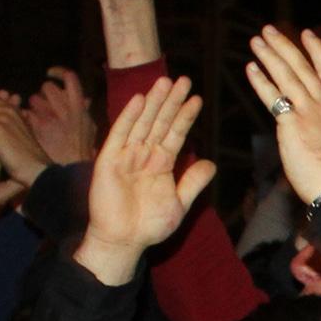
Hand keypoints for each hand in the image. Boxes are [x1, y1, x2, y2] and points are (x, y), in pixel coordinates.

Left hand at [24, 67, 99, 165]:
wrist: (66, 175)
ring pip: (33, 99)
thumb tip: (87, 99)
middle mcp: (65, 109)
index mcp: (80, 109)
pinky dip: (25, 118)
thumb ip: (85, 114)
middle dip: (43, 95)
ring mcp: (49, 117)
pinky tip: (25, 128)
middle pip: (48, 87)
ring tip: (35, 121)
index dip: (58, 72)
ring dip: (32, 107)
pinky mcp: (34, 127)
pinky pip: (24, 113)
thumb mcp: (89, 132)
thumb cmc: (79, 156)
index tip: (50, 73)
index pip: (70, 78)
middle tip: (43, 107)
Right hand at [76, 75, 215, 283]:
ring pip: (142, 123)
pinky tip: (139, 100)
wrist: (124, 242)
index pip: (175, 133)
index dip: (185, 116)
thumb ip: (193, 182)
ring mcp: (126, 156)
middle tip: (183, 79)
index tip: (197, 98)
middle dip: (171, 101)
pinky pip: (119, 135)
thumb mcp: (180, 203)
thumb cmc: (149, 225)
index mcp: (161, 163)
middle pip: (160, 122)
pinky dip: (128, 117)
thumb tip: (211, 163)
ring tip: (165, 81)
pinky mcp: (109, 161)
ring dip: (153, 102)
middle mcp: (144, 155)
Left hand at [241, 27, 320, 206]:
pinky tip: (251, 69)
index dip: (317, 50)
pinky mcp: (292, 122)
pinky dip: (261, 81)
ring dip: (270, 56)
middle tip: (269, 30)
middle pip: (303, 67)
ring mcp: (309, 111)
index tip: (307, 33)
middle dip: (285, 46)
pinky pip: (274, 96)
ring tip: (256, 41)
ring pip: (288, 75)